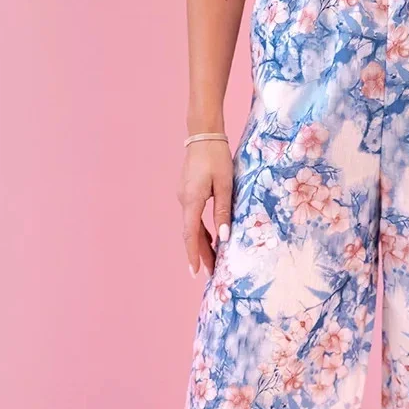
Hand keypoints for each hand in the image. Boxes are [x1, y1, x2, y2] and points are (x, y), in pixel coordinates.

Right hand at [177, 138, 233, 276]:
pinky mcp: (188, 193)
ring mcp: (184, 197)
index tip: (195, 272)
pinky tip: (211, 239)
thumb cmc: (216, 156)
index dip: (193, 255)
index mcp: (192, 200)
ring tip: (213, 261)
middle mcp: (184, 201)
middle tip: (211, 274)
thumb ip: (223, 211)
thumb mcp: (225, 184)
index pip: (191, 234)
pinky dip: (201, 231)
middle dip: (201, 254)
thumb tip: (223, 237)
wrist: (202, 134)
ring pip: (192, 227)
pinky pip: (193, 217)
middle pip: (192, 234)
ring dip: (202, 244)